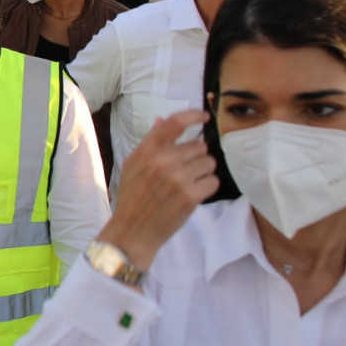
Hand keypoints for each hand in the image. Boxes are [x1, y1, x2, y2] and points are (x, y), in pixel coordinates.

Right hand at [98, 109, 216, 272]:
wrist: (133, 230)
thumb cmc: (133, 197)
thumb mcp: (132, 165)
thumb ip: (149, 143)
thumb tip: (162, 120)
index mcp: (147, 151)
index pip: (175, 122)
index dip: (193, 115)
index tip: (204, 116)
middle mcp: (163, 161)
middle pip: (199, 146)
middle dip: (196, 158)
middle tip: (184, 172)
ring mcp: (177, 178)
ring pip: (209, 163)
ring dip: (203, 173)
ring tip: (188, 184)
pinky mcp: (191, 196)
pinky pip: (213, 181)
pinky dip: (207, 188)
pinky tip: (194, 194)